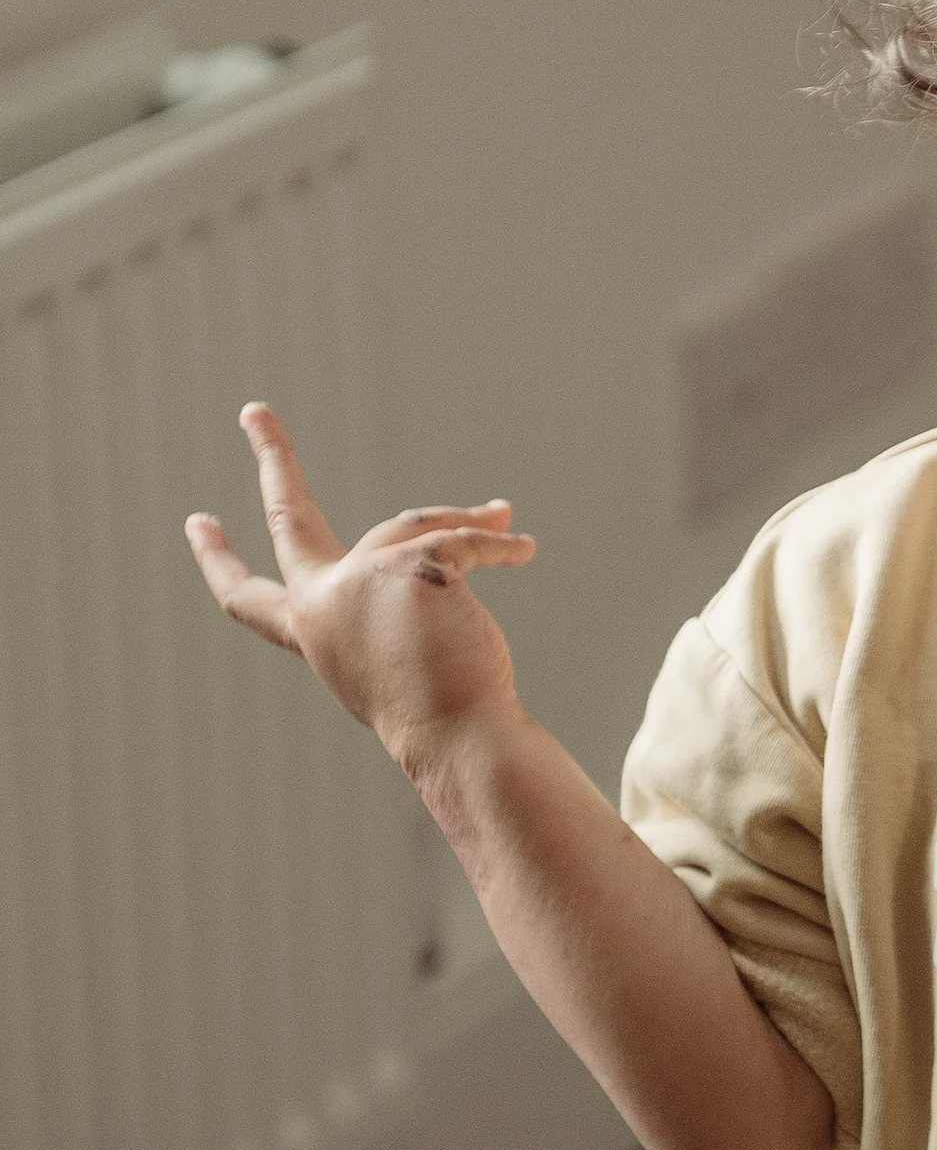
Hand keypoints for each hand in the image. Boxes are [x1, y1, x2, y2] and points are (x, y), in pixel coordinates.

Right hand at [185, 402, 535, 774]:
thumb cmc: (445, 707)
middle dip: (272, 458)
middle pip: (288, 517)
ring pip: (415, 525)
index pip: (250, 598)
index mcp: (311, 634)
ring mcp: (361, 583)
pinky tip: (524, 549)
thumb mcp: (412, 636)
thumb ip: (428, 575)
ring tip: (509, 524)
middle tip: (254, 411)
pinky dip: (499, 544)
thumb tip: (498, 511)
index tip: (198, 522)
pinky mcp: (410, 568)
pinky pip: (464, 538)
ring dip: (468, 523)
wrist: (461, 738)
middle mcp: (322, 605)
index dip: (221, 561)